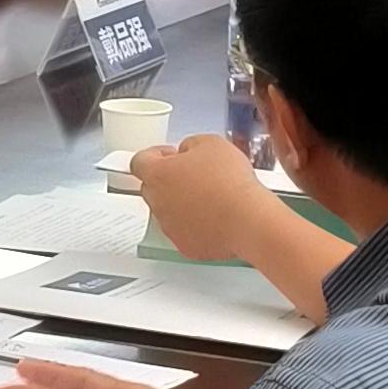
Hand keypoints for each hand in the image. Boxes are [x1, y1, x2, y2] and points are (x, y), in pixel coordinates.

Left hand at [128, 133, 276, 263]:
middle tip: (192, 173)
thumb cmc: (230, 182)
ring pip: (168, 211)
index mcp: (157, 174)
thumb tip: (188, 151)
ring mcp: (169, 226)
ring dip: (182, 202)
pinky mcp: (185, 246)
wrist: (248, 219)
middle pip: (152, 187)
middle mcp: (158, 202)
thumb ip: (190, 144)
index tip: (168, 154)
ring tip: (209, 195)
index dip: (155, 154)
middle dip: (168, 179)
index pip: (139, 161)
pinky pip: (184, 231)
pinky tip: (214, 215)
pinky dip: (195, 224)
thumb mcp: (211, 143)